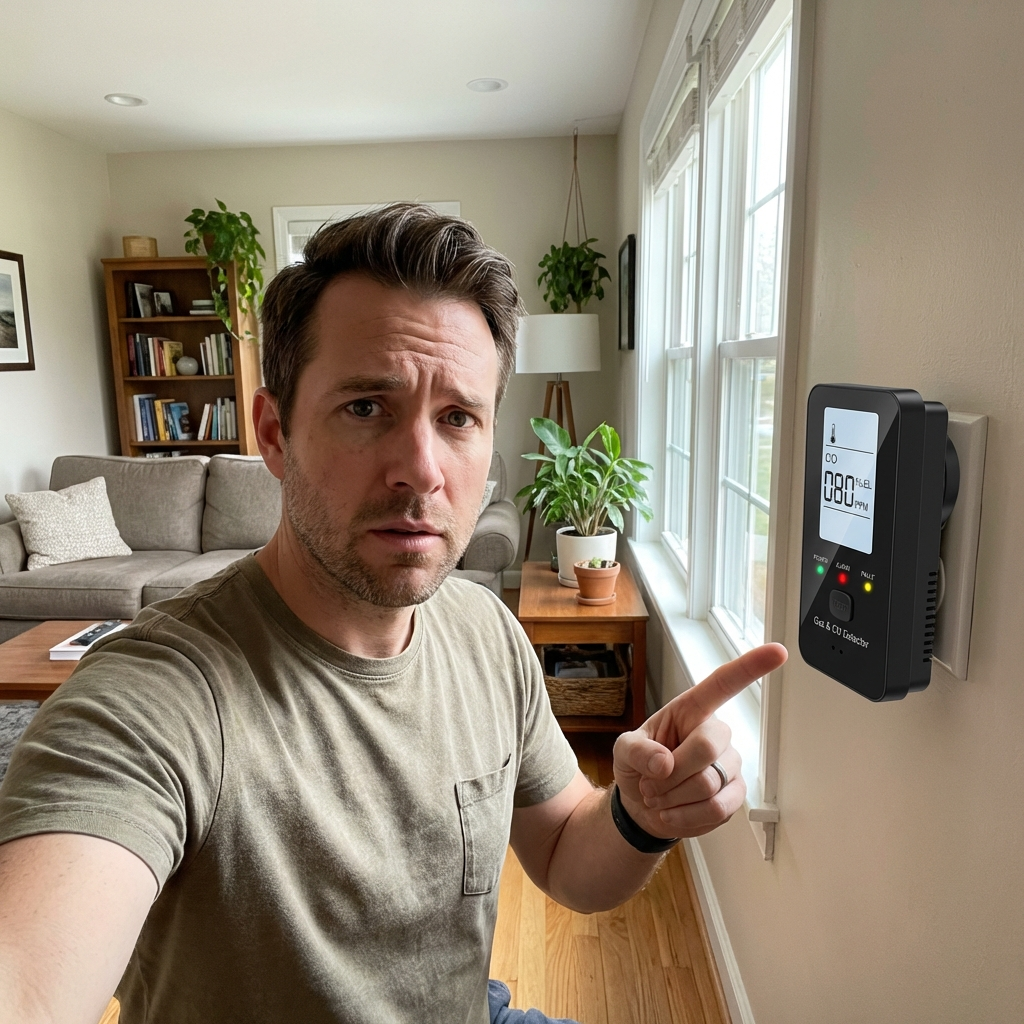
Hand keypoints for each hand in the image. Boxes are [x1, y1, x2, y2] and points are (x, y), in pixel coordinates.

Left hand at [613, 643, 787, 839]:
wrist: (643, 806)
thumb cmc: (639, 767)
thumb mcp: (623, 751)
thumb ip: (637, 751)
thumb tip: (663, 763)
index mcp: (691, 710)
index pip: (723, 684)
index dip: (751, 667)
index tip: (778, 652)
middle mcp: (716, 734)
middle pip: (707, 747)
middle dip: (671, 772)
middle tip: (651, 782)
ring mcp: (729, 765)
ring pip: (708, 784)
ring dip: (672, 797)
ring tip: (658, 796)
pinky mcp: (734, 795)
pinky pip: (716, 809)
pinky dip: (684, 816)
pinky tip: (672, 812)